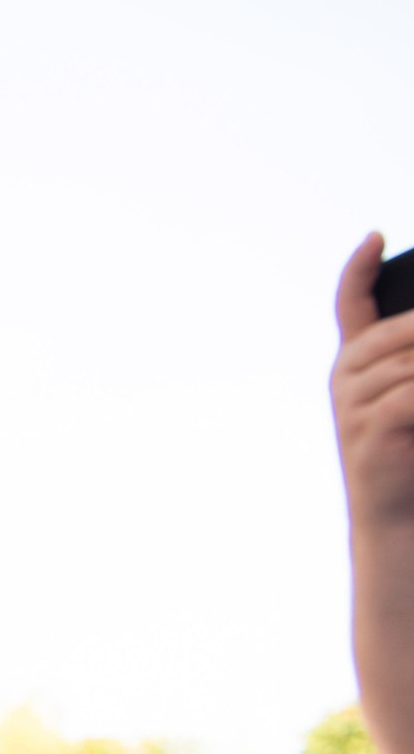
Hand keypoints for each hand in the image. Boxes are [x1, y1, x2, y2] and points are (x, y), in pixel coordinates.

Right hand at [331, 233, 413, 531]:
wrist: (396, 519)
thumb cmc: (412, 453)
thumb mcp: (410, 395)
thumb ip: (408, 358)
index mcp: (354, 362)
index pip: (351, 304)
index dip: (359, 269)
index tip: (376, 234)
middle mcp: (346, 377)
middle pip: (399, 330)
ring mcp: (352, 405)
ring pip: (409, 363)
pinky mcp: (367, 432)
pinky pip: (407, 397)